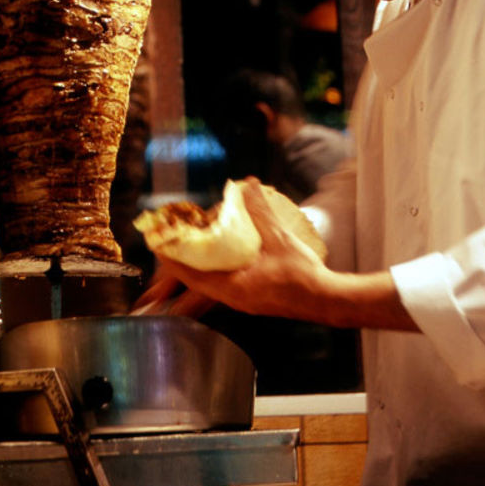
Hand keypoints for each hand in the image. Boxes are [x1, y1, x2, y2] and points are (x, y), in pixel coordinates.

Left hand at [137, 178, 329, 320]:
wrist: (328, 301)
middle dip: (179, 263)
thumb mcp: (278, 238)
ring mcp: (243, 300)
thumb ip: (260, 211)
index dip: (171, 259)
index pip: (191, 275)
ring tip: (185, 249)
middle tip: (165, 244)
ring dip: (196, 267)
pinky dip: (213, 269)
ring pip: (208, 284)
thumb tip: (247, 184)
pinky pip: (223, 284)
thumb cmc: (303, 276)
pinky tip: (216, 257)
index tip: (156, 244)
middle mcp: (234, 298)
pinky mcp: (252, 298)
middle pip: (195, 282)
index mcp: (233, 288)